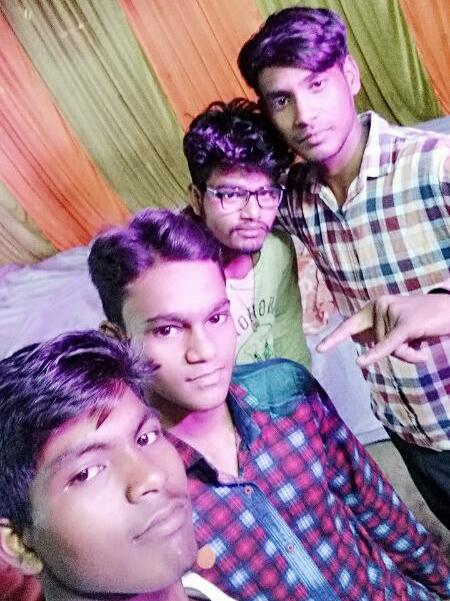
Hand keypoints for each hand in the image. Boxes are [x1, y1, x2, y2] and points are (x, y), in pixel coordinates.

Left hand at [316, 293, 449, 366]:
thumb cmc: (427, 320)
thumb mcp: (400, 328)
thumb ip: (381, 336)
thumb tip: (362, 355)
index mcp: (376, 305)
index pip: (352, 324)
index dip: (335, 338)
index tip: (319, 349)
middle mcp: (380, 305)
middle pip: (376, 343)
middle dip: (396, 351)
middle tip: (416, 342)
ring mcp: (392, 313)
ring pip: (390, 349)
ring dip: (409, 352)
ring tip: (423, 339)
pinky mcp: (405, 324)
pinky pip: (388, 345)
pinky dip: (376, 354)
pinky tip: (361, 362)